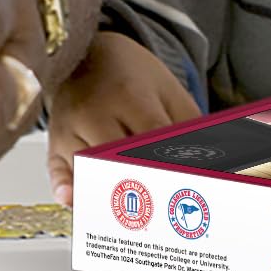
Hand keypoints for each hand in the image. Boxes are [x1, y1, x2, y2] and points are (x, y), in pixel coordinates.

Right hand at [44, 31, 201, 204]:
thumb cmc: (131, 76)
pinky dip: (65, 187)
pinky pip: (56, 169)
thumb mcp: (169, 91)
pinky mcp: (54, 141)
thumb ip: (190, 126)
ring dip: (110, 195)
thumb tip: (215, 163)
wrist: (86, 52)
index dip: (170, 167)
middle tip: (168, 213)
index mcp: (129, 95)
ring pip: (88, 169)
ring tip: (136, 218)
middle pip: (117, 158)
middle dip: (143, 186)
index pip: (151, 139)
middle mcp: (94, 111)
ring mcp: (70, 128)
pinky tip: (74, 200)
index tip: (190, 191)